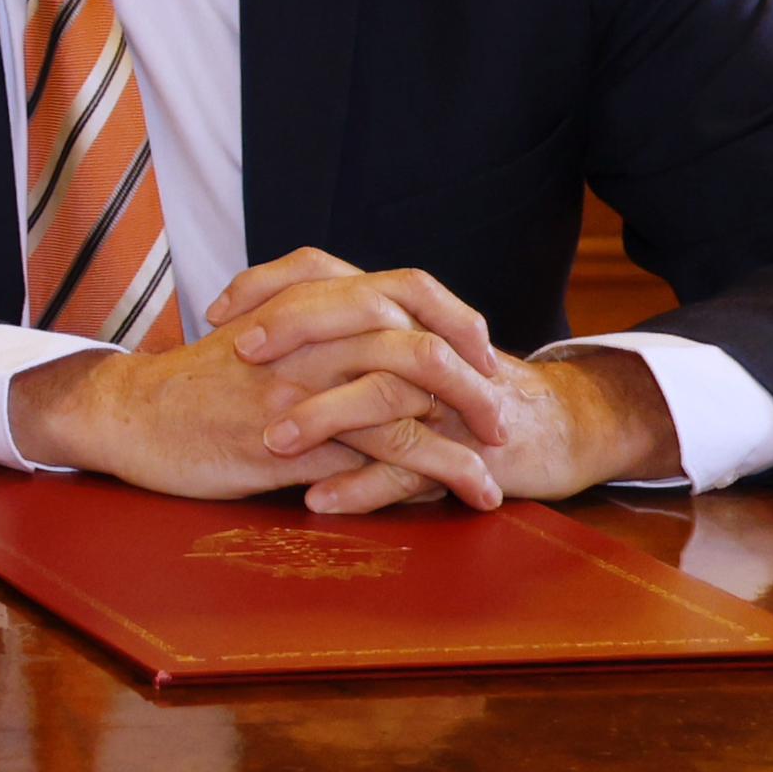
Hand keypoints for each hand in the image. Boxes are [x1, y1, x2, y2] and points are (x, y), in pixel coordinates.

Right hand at [10, 249, 522, 505]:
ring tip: (494, 469)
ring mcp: (300, 386)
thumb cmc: (194, 383)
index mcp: (304, 304)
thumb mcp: (255, 334)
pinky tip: (462, 494)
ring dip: (464, 436)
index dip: (453, 319)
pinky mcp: (291, 439)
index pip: (402, 289)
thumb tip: (377, 342)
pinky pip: (378, 454)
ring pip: (406, 398)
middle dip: (473, 382)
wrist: (128, 415)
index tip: (482, 353)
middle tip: (498, 415)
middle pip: (417, 341)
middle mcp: (308, 337)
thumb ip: (312, 328)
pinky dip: (432, 474)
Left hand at [205, 250, 675, 513]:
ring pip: (383, 392)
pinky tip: (320, 500)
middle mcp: (420, 341)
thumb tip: (247, 329)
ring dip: (323, 418)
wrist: (555, 426)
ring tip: (271, 445)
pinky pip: (413, 466)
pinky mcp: (469, 448)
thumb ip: (336, 336)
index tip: (218, 313)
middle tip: (237, 352)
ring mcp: (446, 395)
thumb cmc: (453, 391)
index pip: (325, 272)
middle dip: (293, 329)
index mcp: (394, 313)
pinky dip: (364, 486)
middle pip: (356, 312)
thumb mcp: (394, 351)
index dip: (270, 284)